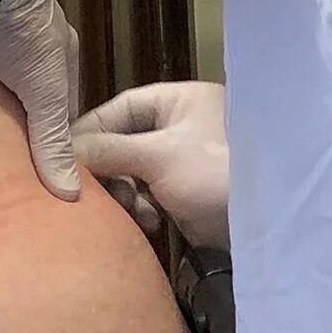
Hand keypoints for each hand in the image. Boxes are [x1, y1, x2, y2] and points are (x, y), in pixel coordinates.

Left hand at [0, 0, 82, 197]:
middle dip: (20, 119)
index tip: (36, 168)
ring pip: (2, 74)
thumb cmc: (19, 33)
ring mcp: (5, 26)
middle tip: (3, 155)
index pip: (64, 107)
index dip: (51, 138)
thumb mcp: (42, 92)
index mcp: (65, 53)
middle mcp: (40, 37)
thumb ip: (51, 141)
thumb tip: (69, 195)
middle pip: (32, 90)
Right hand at [72, 82, 230, 249]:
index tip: (62, 158)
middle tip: (92, 193)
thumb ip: (108, 150)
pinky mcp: (191, 195)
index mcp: (181, 100)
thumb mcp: (160, 157)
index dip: (89, 131)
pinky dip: (143, 209)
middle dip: (108, 169)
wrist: (270, 231)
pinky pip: (152, 196)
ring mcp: (188, 162)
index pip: (120, 107)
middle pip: (125, 142)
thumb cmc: (219, 175)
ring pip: (135, 173)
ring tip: (126, 211)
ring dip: (124, 193)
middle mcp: (184, 126)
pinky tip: (146, 224)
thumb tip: (60, 150)